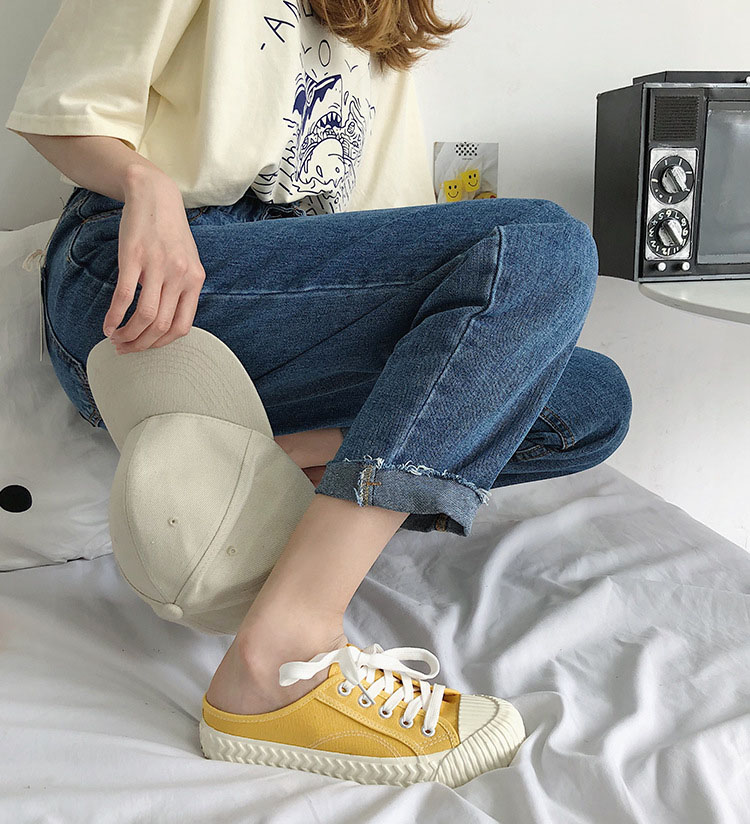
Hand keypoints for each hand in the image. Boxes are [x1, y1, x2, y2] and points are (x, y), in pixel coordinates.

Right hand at [102, 168, 205, 353]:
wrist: (155, 195)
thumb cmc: (169, 232)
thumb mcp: (186, 262)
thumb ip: (181, 289)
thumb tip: (166, 321)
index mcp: (195, 281)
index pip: (181, 327)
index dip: (161, 344)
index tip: (146, 347)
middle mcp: (180, 276)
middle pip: (161, 326)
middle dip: (141, 344)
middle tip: (125, 348)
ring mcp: (157, 267)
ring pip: (144, 316)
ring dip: (127, 334)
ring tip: (115, 338)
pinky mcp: (134, 258)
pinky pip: (125, 297)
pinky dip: (114, 316)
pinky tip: (108, 324)